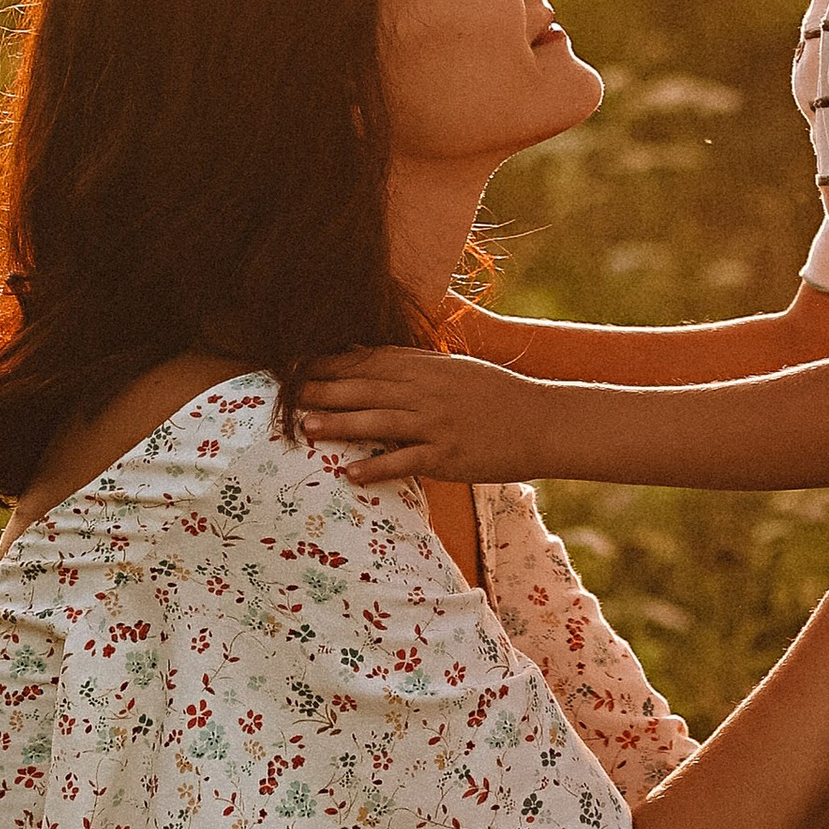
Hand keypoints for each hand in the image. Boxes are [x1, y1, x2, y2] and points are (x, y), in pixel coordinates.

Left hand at [296, 343, 545, 483]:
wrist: (542, 421)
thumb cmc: (495, 396)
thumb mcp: (453, 369)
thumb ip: (410, 363)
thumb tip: (364, 354)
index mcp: (426, 367)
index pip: (368, 360)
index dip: (329, 363)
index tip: (296, 365)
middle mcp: (427, 391)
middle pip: (365, 388)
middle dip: (323, 389)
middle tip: (286, 393)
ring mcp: (436, 423)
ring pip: (378, 421)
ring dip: (339, 424)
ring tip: (305, 428)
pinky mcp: (447, 455)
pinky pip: (405, 461)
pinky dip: (376, 467)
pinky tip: (349, 474)